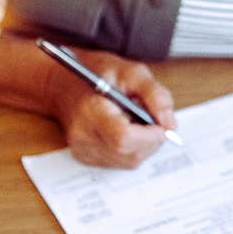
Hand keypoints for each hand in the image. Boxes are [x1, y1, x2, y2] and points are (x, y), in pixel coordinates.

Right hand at [45, 48, 177, 167]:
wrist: (63, 84)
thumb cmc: (96, 73)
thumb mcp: (131, 72)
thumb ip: (155, 95)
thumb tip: (170, 124)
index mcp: (90, 111)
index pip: (123, 138)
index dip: (149, 135)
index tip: (160, 124)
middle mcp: (83, 137)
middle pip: (130, 154)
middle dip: (151, 140)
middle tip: (152, 119)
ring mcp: (83, 151)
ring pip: (129, 161)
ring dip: (143, 145)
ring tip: (136, 121)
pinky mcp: (87, 158)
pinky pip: (121, 161)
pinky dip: (132, 148)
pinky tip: (126, 130)